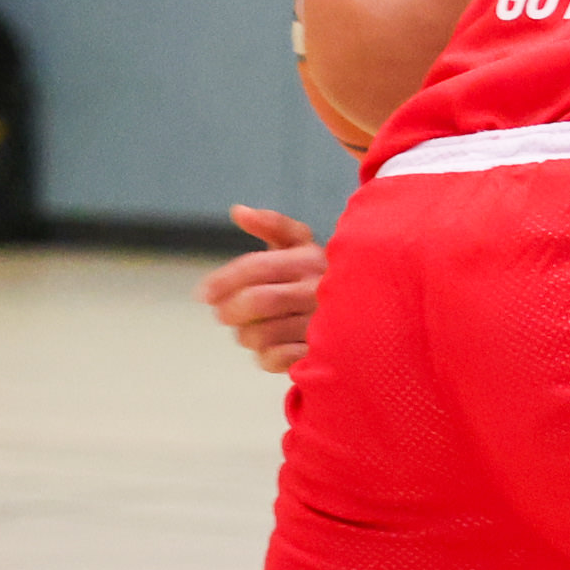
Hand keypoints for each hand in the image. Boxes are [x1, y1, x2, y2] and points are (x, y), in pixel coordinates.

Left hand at [199, 205, 325, 372]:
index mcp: (309, 258)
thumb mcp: (299, 245)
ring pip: (262, 334)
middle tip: (223, 315)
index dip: (223, 280)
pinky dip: (264, 356)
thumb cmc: (317, 277)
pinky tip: (271, 348)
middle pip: (258, 302)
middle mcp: (318, 288)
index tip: (203, 294)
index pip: (256, 267)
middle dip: (230, 310)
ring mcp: (322, 324)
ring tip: (252, 331)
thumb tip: (237, 210)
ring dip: (246, 336)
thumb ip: (271, 226)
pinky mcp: (322, 354)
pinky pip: (276, 359)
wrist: (366, 316)